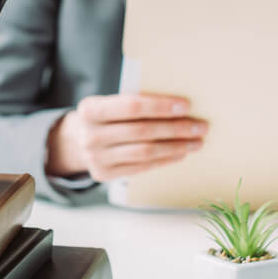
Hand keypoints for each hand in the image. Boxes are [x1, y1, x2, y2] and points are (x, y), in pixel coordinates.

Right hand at [45, 93, 207, 182]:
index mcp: (90, 108)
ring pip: (145, 151)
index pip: (132, 105)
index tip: (186, 106)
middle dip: (176, 128)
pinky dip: (164, 160)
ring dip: (176, 146)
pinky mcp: (104, 175)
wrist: (76, 141)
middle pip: (142, 131)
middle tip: (201, 126)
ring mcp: (95, 157)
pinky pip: (141, 167)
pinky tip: (180, 153)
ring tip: (196, 142)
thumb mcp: (109, 104)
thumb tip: (177, 107)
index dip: (161, 106)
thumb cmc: (105, 117)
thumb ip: (133, 104)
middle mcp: (90, 134)